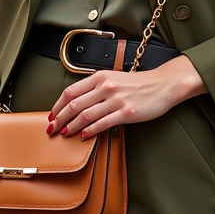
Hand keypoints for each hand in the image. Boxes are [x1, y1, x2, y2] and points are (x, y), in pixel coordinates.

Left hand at [48, 54, 206, 138]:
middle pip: (74, 104)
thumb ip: (96, 87)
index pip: (71, 91)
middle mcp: (106, 87)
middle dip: (59, 119)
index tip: (51, 115)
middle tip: (52, 129)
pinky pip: (102, 124)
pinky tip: (84, 136)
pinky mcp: (126, 113)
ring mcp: (116, 100)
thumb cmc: (138, 84)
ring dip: (71, 127)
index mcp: (101, 77)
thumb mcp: (114, 78)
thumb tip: (76, 102)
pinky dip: (90, 131)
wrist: (162, 85)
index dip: (57, 105)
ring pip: (85, 115)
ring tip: (65, 134)